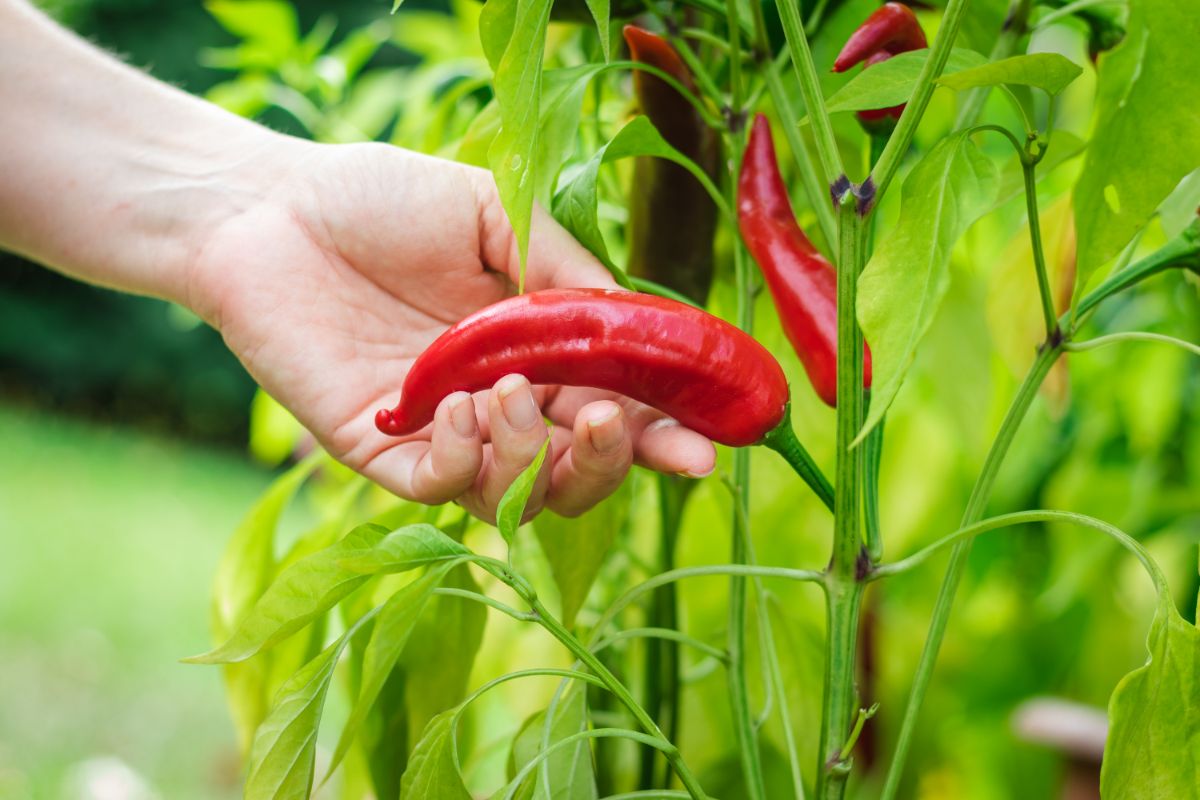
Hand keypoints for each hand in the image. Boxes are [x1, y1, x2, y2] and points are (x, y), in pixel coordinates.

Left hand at [187, 141, 715, 521]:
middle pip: (574, 473)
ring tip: (508, 390)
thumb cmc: (382, 200)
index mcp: (534, 352)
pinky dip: (467, 462)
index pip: (609, 409)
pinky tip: (463, 407)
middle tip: (611, 424)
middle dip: (610, 463)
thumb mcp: (495, 212)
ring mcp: (439, 433)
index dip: (659, 434)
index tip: (705, 446)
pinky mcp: (377, 449)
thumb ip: (563, 271)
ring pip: (516, 496)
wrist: (271, 205)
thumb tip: (635, 324)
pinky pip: (439, 489)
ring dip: (533, 458)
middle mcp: (495, 402)